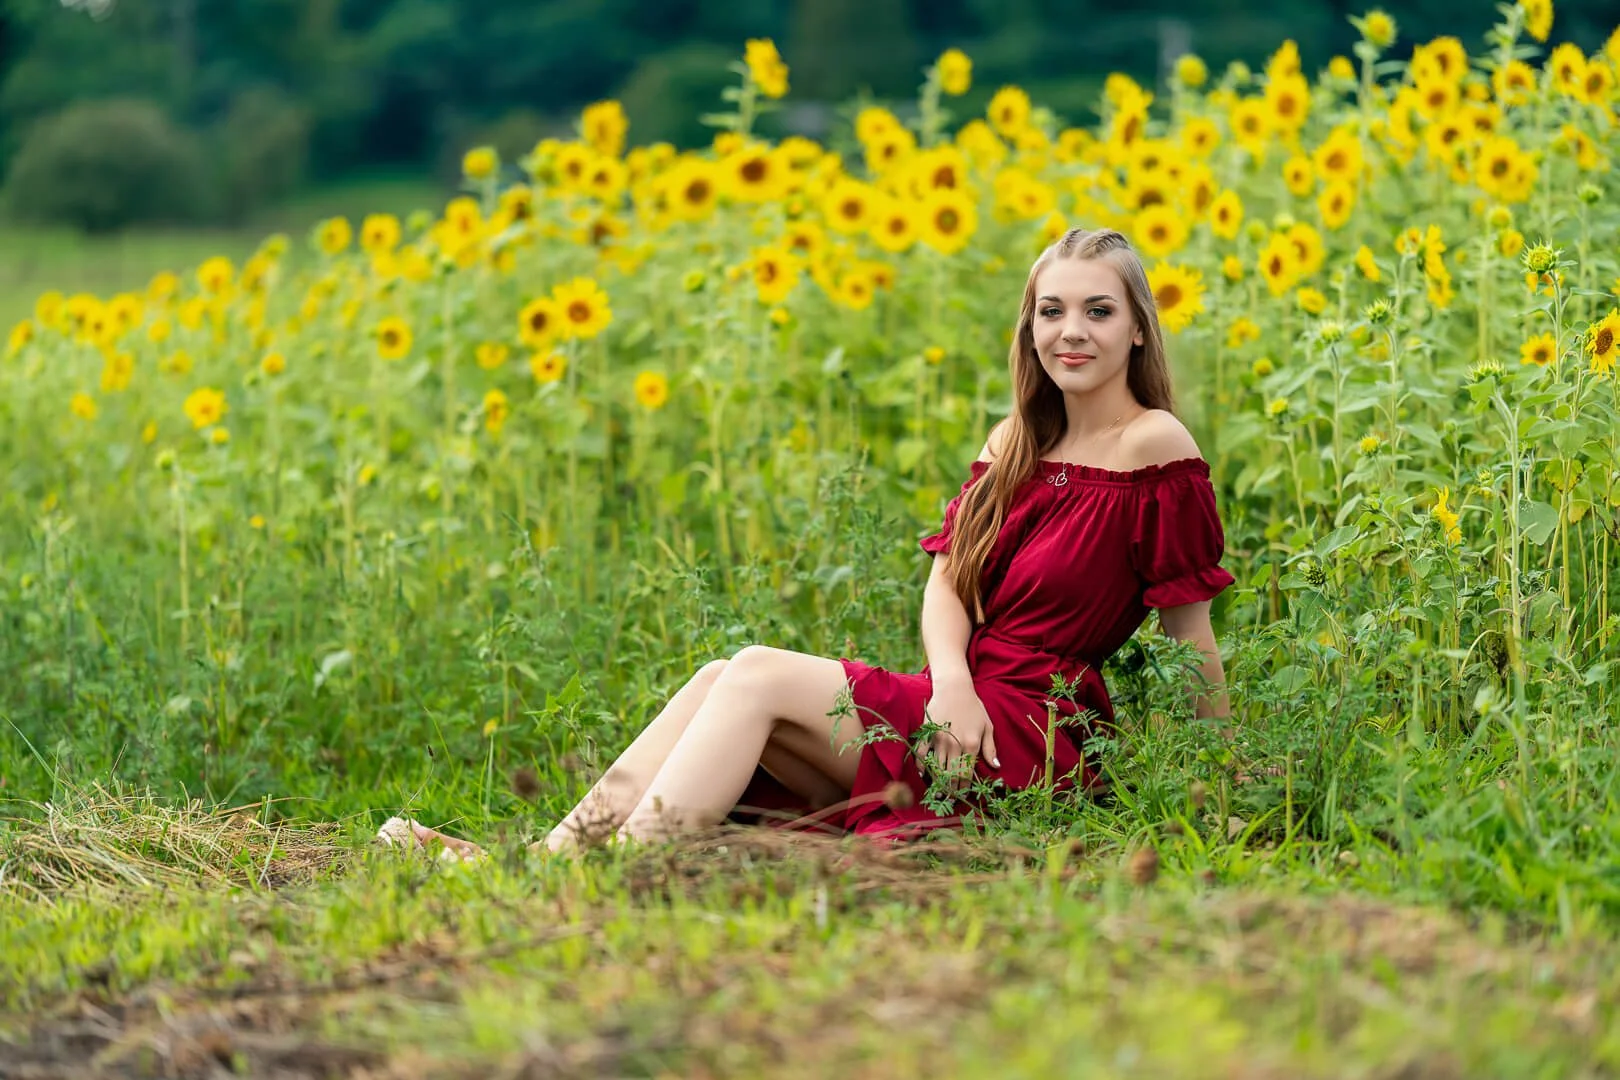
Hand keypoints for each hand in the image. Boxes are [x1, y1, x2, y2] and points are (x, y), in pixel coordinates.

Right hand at [918, 677, 998, 794]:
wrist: (954, 689)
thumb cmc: (974, 707)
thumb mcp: (988, 726)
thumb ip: (991, 748)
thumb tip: (996, 767)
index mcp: (972, 745)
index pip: (967, 774)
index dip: (963, 787)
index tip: (962, 795)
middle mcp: (955, 745)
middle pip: (951, 775)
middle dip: (950, 790)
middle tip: (949, 799)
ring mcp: (939, 740)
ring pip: (937, 768)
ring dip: (937, 782)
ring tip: (938, 793)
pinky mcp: (927, 734)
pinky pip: (922, 754)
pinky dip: (922, 766)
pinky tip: (924, 774)